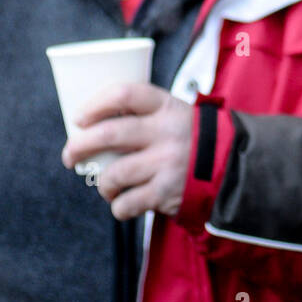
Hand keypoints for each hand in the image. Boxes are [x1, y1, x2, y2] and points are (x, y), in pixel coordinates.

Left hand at [61, 82, 192, 219]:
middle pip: (109, 134)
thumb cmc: (190, 140)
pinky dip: (119, 207)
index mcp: (166, 107)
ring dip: (102, 184)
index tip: (78, 118)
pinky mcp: (167, 192)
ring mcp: (167, 163)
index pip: (124, 95)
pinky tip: (123, 204)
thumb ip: (143, 116)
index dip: (94, 105)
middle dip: (80, 146)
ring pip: (114, 174)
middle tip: (70, 157)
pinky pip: (128, 203)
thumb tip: (91, 126)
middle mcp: (166, 132)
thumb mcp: (174, 115)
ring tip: (106, 187)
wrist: (232, 167)